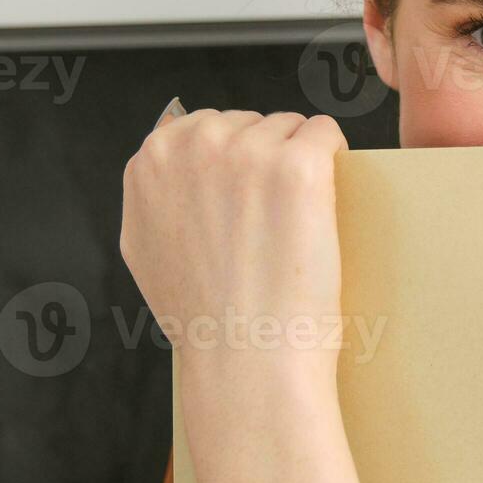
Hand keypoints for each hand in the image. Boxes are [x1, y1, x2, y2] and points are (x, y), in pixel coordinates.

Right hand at [120, 104, 371, 482]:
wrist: (246, 360)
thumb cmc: (206, 320)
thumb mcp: (147, 250)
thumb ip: (155, 198)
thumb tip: (168, 170)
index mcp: (150, 161)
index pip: (207, 127)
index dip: (234, 167)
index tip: (242, 208)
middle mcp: (193, 145)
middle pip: (251, 122)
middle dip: (266, 160)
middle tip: (269, 228)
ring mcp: (245, 152)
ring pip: (292, 128)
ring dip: (302, 166)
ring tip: (291, 230)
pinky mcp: (297, 165)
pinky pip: (328, 135)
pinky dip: (335, 167)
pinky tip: (319, 215)